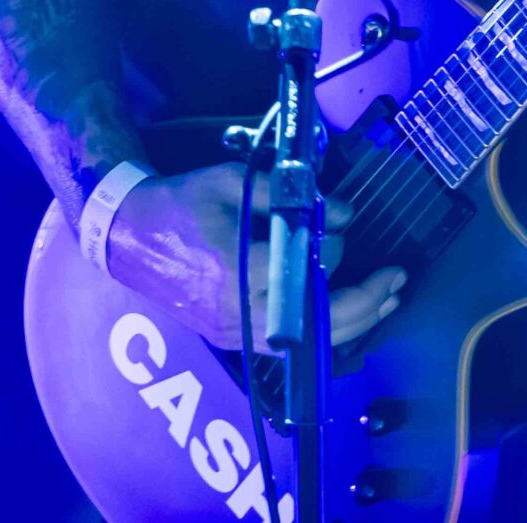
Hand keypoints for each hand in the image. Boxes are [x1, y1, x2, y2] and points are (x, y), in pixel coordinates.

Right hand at [104, 163, 406, 350]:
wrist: (128, 235)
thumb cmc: (180, 201)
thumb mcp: (232, 182)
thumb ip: (290, 196)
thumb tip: (345, 212)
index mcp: (237, 269)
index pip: (305, 269)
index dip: (332, 247)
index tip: (338, 226)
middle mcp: (238, 310)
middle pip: (317, 320)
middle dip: (366, 301)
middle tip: (398, 279)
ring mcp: (234, 332)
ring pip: (307, 341)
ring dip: (353, 323)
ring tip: (387, 300)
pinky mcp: (231, 339)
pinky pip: (288, 344)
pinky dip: (322, 332)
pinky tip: (347, 315)